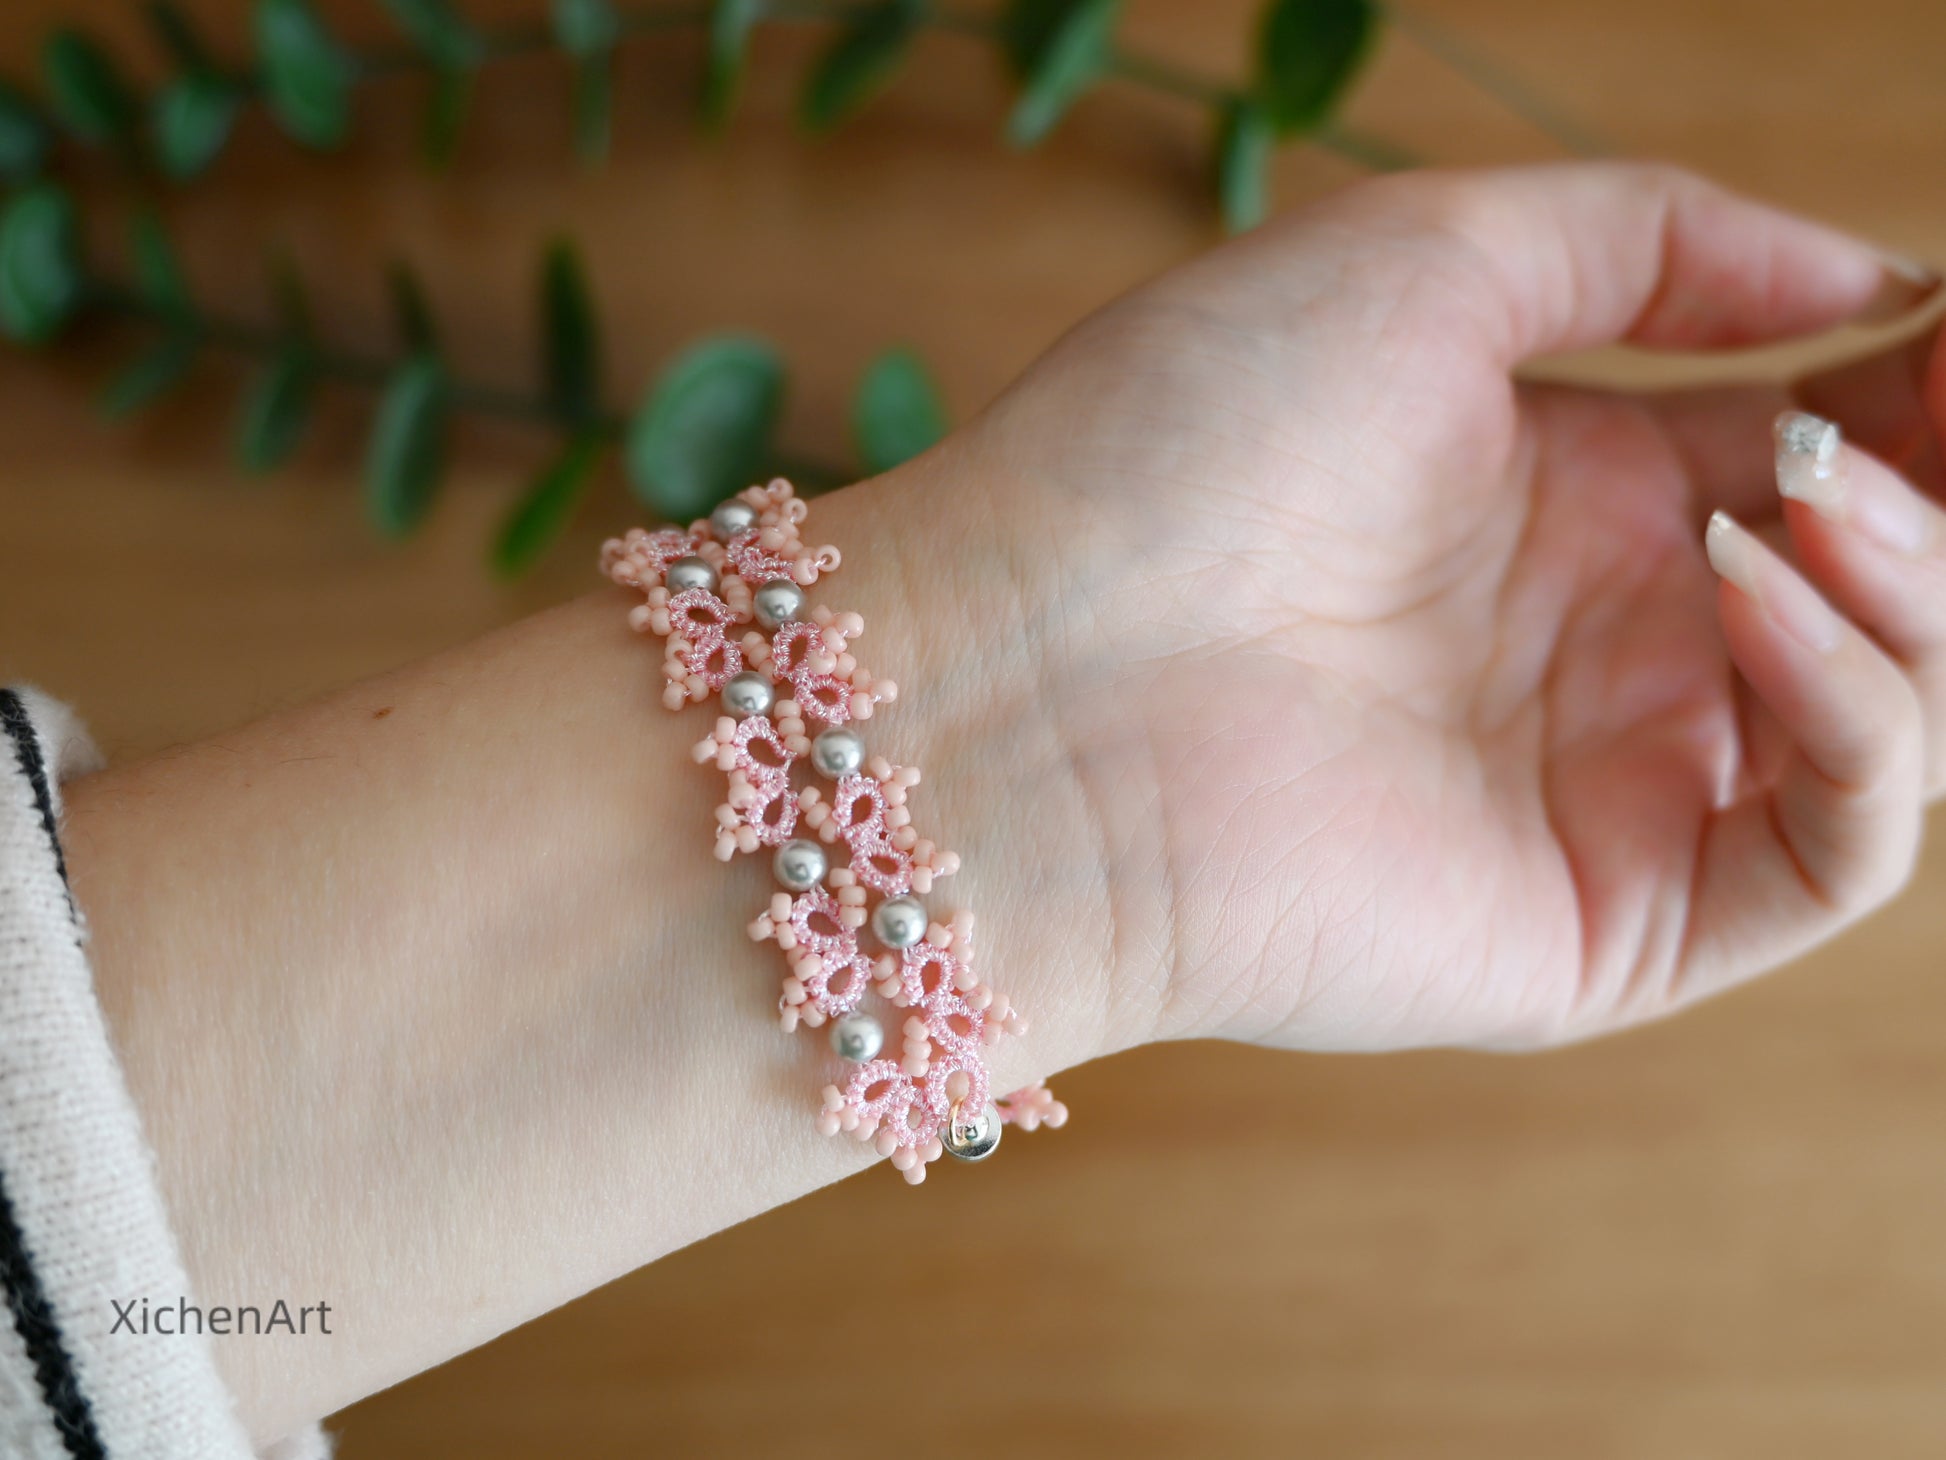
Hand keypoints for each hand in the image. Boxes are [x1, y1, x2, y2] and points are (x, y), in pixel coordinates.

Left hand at [895, 162, 1944, 1052]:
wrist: (1027, 680)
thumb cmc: (1176, 448)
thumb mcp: (1420, 261)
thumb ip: (1647, 238)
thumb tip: (1866, 273)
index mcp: (1563, 499)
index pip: (1815, 446)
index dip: (1913, 382)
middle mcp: (1602, 647)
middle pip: (1879, 581)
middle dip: (1935, 489)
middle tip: (1942, 404)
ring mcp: (1612, 790)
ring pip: (1888, 711)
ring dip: (1912, 581)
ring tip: (1806, 492)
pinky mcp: (1610, 923)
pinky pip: (1832, 848)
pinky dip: (1856, 715)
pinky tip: (1749, 590)